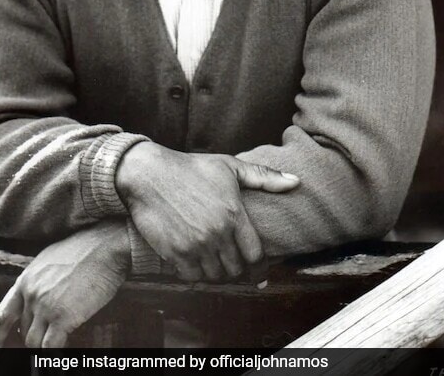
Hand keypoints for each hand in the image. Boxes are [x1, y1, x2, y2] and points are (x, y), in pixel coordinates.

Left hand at [0, 220, 129, 349]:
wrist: (105, 245)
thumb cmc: (86, 249)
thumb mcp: (51, 260)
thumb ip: (41, 281)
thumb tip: (40, 297)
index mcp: (26, 280)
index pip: (3, 315)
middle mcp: (30, 294)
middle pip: (23, 330)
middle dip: (32, 339)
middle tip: (45, 344)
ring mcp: (45, 306)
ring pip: (34, 342)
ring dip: (41, 351)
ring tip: (50, 356)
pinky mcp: (62, 317)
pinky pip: (50, 348)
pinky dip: (52, 360)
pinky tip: (57, 364)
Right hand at [115, 143, 299, 281]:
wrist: (148, 174)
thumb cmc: (190, 168)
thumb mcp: (229, 167)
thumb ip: (264, 177)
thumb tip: (296, 182)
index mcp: (234, 214)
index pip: (255, 254)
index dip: (258, 266)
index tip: (258, 273)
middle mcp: (217, 233)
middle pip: (235, 268)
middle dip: (235, 268)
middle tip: (231, 262)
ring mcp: (195, 245)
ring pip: (215, 275)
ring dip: (215, 272)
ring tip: (213, 262)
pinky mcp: (174, 252)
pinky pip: (192, 276)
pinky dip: (195, 273)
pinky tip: (194, 262)